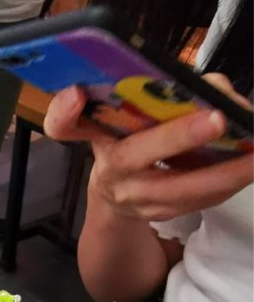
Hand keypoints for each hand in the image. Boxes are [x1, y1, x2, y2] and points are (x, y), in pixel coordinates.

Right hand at [44, 80, 253, 221]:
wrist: (117, 196)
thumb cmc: (125, 140)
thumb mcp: (125, 112)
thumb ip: (152, 89)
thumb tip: (211, 88)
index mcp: (95, 136)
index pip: (66, 124)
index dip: (66, 111)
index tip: (76, 94)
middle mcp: (109, 171)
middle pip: (132, 156)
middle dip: (176, 137)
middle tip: (218, 118)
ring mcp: (135, 198)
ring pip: (175, 188)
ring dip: (220, 172)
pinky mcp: (161, 213)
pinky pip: (197, 201)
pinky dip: (226, 183)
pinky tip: (249, 166)